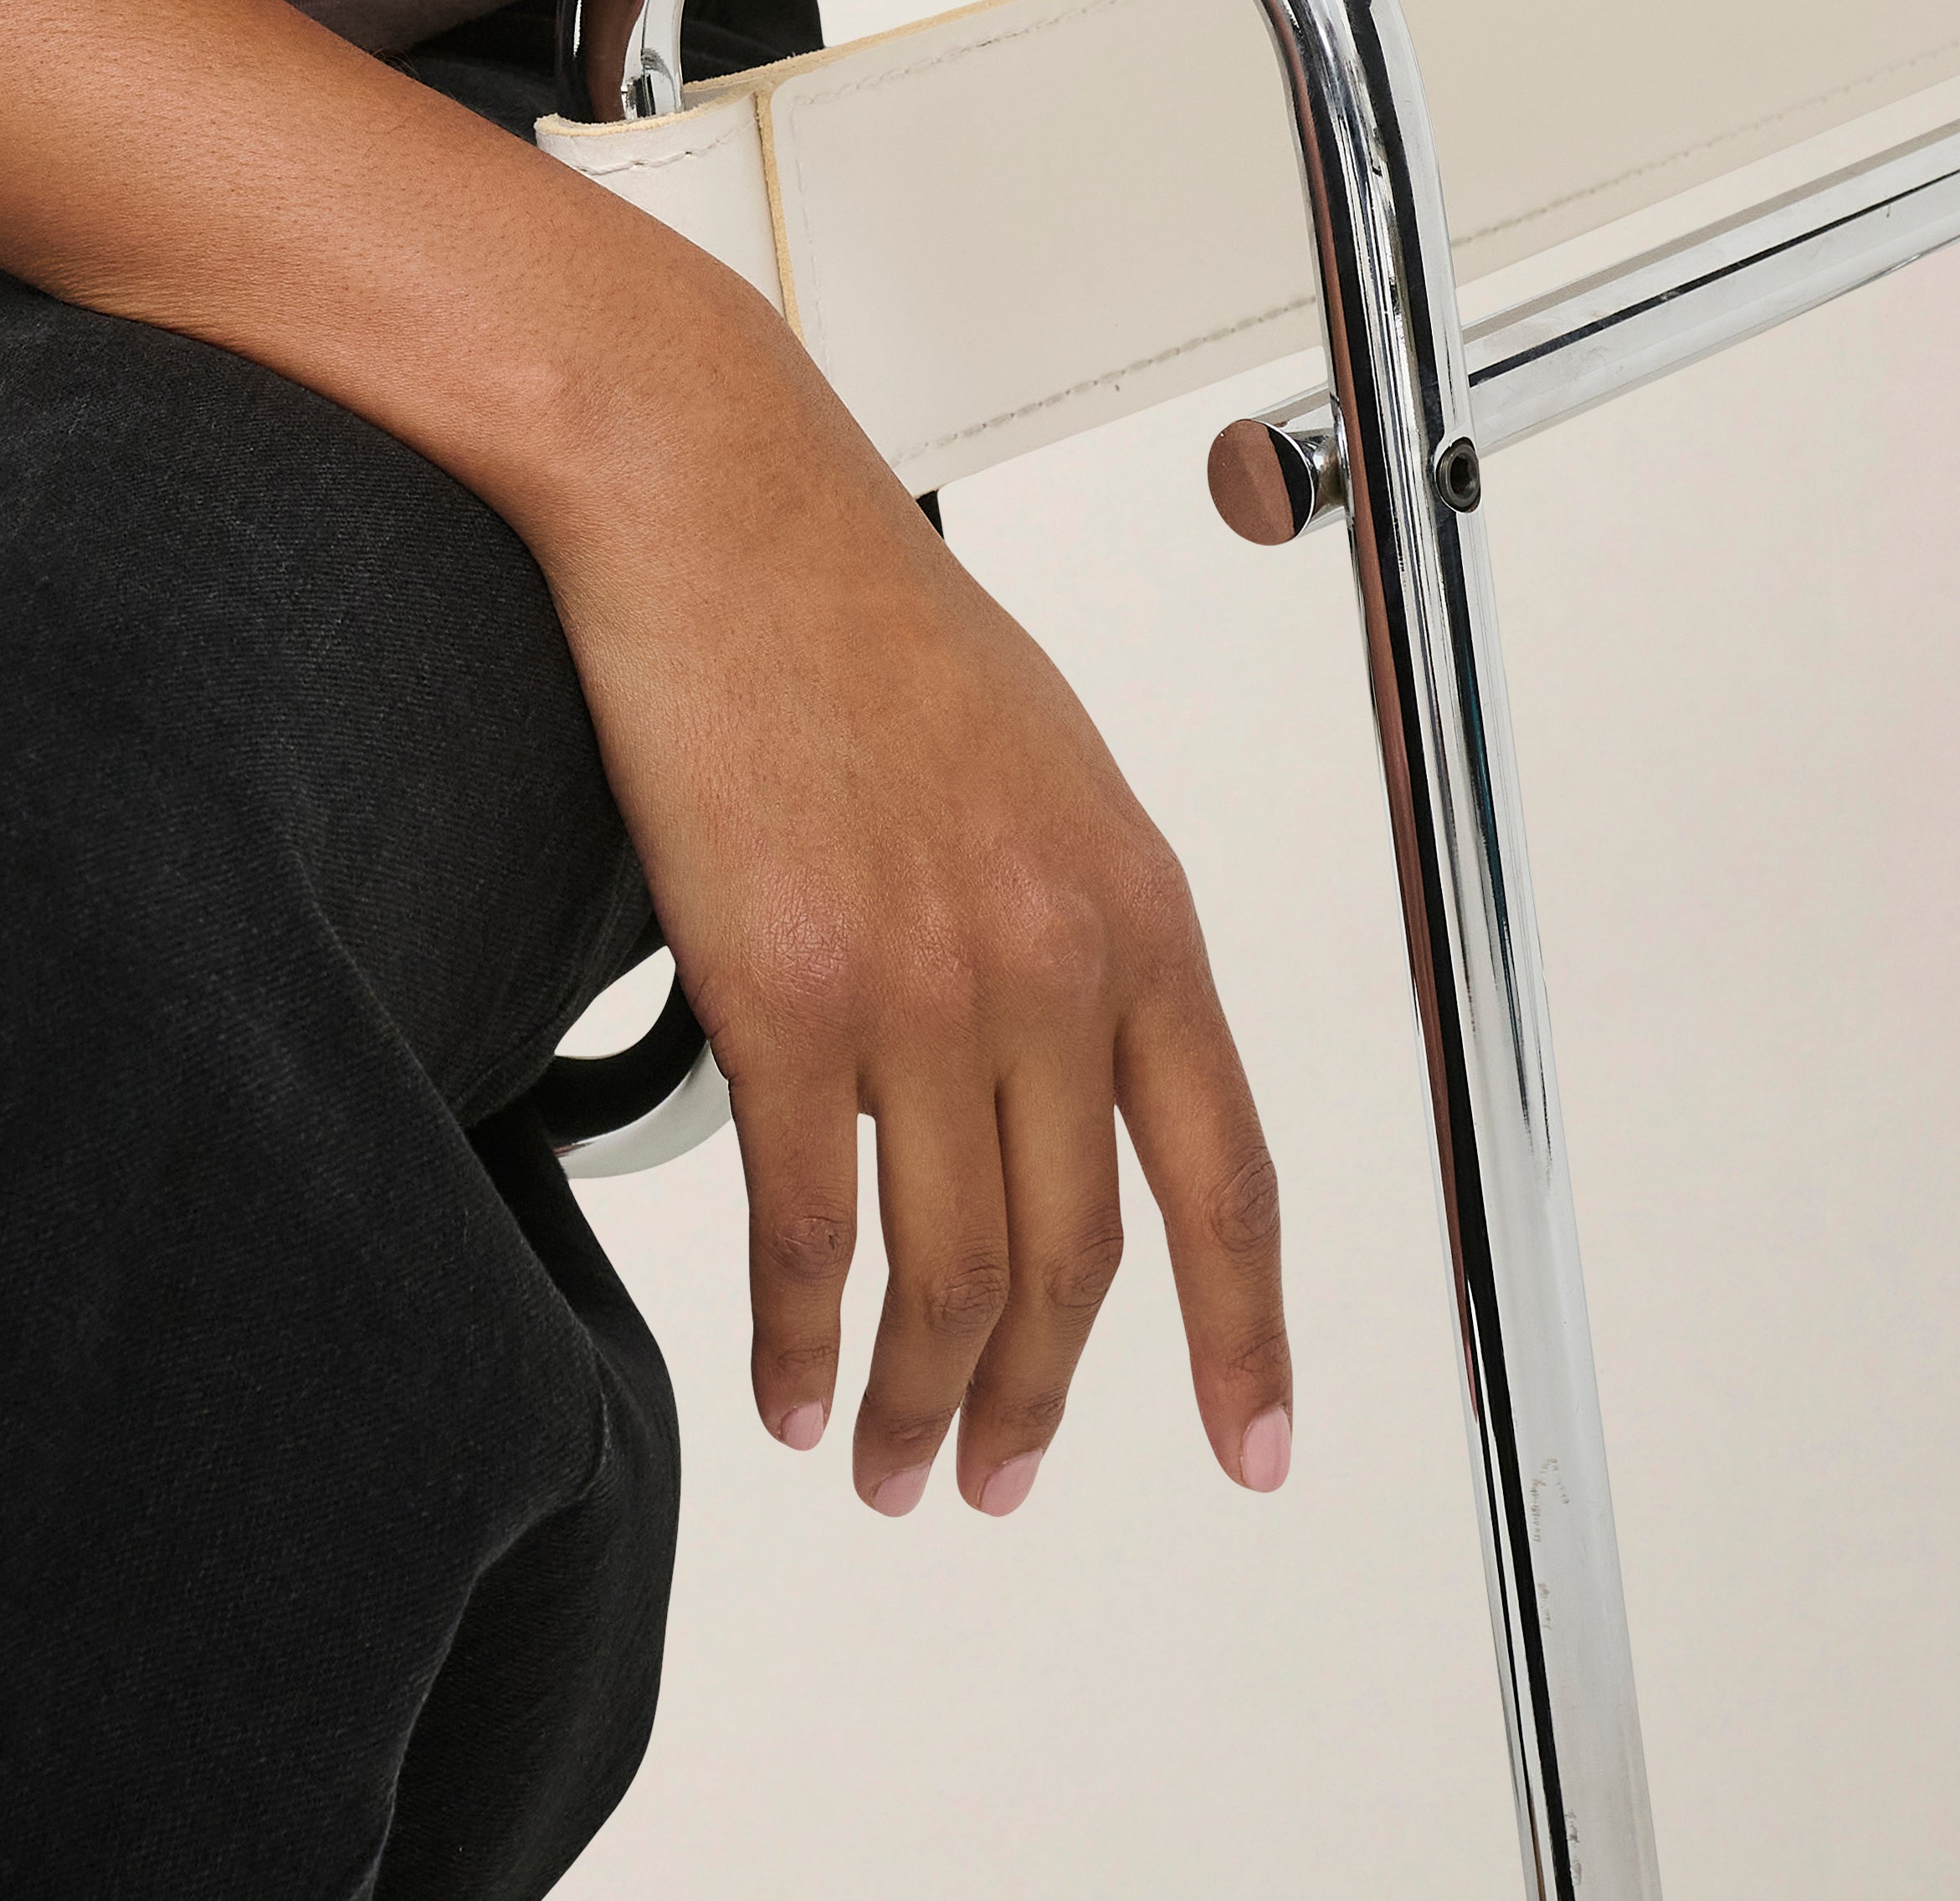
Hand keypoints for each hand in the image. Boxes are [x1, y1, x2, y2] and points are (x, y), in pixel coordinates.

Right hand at [514, 236, 1292, 1520]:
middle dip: (1038, 1399)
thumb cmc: (847, 591)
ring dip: (921, 1400)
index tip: (1252, 1443)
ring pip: (946, 1273)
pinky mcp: (780, 985)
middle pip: (1076, 1259)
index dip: (1245, 1334)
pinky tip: (790, 1385)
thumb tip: (1073, 1044)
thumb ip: (1072, 909)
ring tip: (890, 1461)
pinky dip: (803, 1338)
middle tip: (994, 1473)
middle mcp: (1051, 959)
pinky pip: (807, 1225)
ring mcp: (919, 983)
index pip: (1223, 1175)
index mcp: (1134, 902)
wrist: (708, 485)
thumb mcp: (1035, 752)